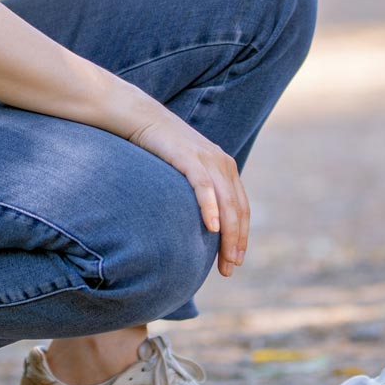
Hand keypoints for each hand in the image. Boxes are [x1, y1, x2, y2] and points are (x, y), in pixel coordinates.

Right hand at [127, 102, 249, 274]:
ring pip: (227, 203)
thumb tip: (198, 224)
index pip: (242, 208)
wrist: (141, 117)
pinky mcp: (189, 157)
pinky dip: (210, 207)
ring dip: (229, 234)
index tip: (235, 261)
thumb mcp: (186, 169)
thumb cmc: (160, 149)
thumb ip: (199, 190)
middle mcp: (222, 163)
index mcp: (225, 167)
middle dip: (237, 242)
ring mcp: (208, 159)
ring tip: (226, 259)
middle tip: (231, 268)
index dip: (242, 236)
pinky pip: (205, 186)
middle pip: (238, 210)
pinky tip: (212, 227)